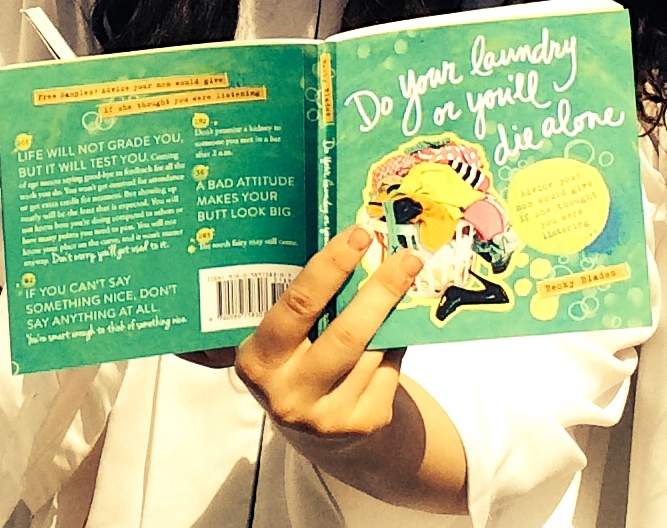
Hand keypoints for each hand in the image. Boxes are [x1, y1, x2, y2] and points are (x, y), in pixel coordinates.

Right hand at [232, 229, 419, 442]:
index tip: (359, 236)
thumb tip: (357, 250)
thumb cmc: (296, 364)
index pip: (297, 307)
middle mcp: (289, 394)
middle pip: (347, 334)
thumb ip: (306, 308)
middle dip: (381, 291)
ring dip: (389, 318)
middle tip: (406, 258)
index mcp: (259, 361)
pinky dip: (393, 347)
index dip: (330, 268)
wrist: (315, 431)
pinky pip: (389, 371)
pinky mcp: (363, 424)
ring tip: (400, 289)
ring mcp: (328, 415)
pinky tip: (389, 336)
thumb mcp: (283, 340)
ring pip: (373, 351)